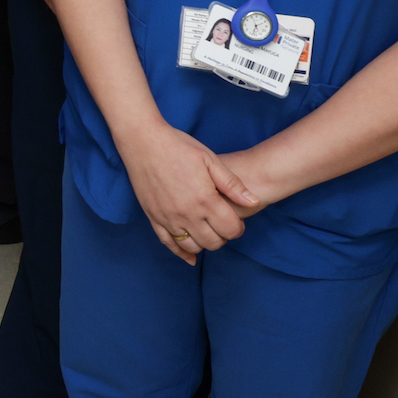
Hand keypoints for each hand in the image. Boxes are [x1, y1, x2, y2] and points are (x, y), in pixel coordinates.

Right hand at [116, 119, 261, 263]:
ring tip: (206, 229)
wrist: (143, 140)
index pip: (231, 229)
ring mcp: (168, 218)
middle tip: (222, 224)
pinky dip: (181, 252)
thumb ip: (232, 184)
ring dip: (204, 243)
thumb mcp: (210, 159)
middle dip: (223, 236)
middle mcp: (187, 214)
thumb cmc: (178, 146)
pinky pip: (168, 243)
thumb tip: (254, 202)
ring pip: (192, 246)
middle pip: (214, 242)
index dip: (238, 228)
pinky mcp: (153, 217)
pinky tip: (189, 256)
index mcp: (205, 199)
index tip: (236, 220)